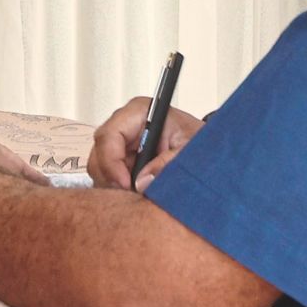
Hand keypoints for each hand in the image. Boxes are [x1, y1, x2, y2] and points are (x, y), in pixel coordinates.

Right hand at [87, 96, 203, 190]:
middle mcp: (125, 125)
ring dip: (114, 185)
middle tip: (131, 194)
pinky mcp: (121, 158)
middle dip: (111, 178)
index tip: (126, 184)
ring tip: (139, 193)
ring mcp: (121, 142)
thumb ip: (168, 163)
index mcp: (139, 112)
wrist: (207, 147)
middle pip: (99, 152)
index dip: (112, 162)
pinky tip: (136, 192)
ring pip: (100, 166)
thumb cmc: (198, 141)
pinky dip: (118, 188)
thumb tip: (143, 181)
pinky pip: (107, 175)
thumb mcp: (189, 150)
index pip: (109, 135)